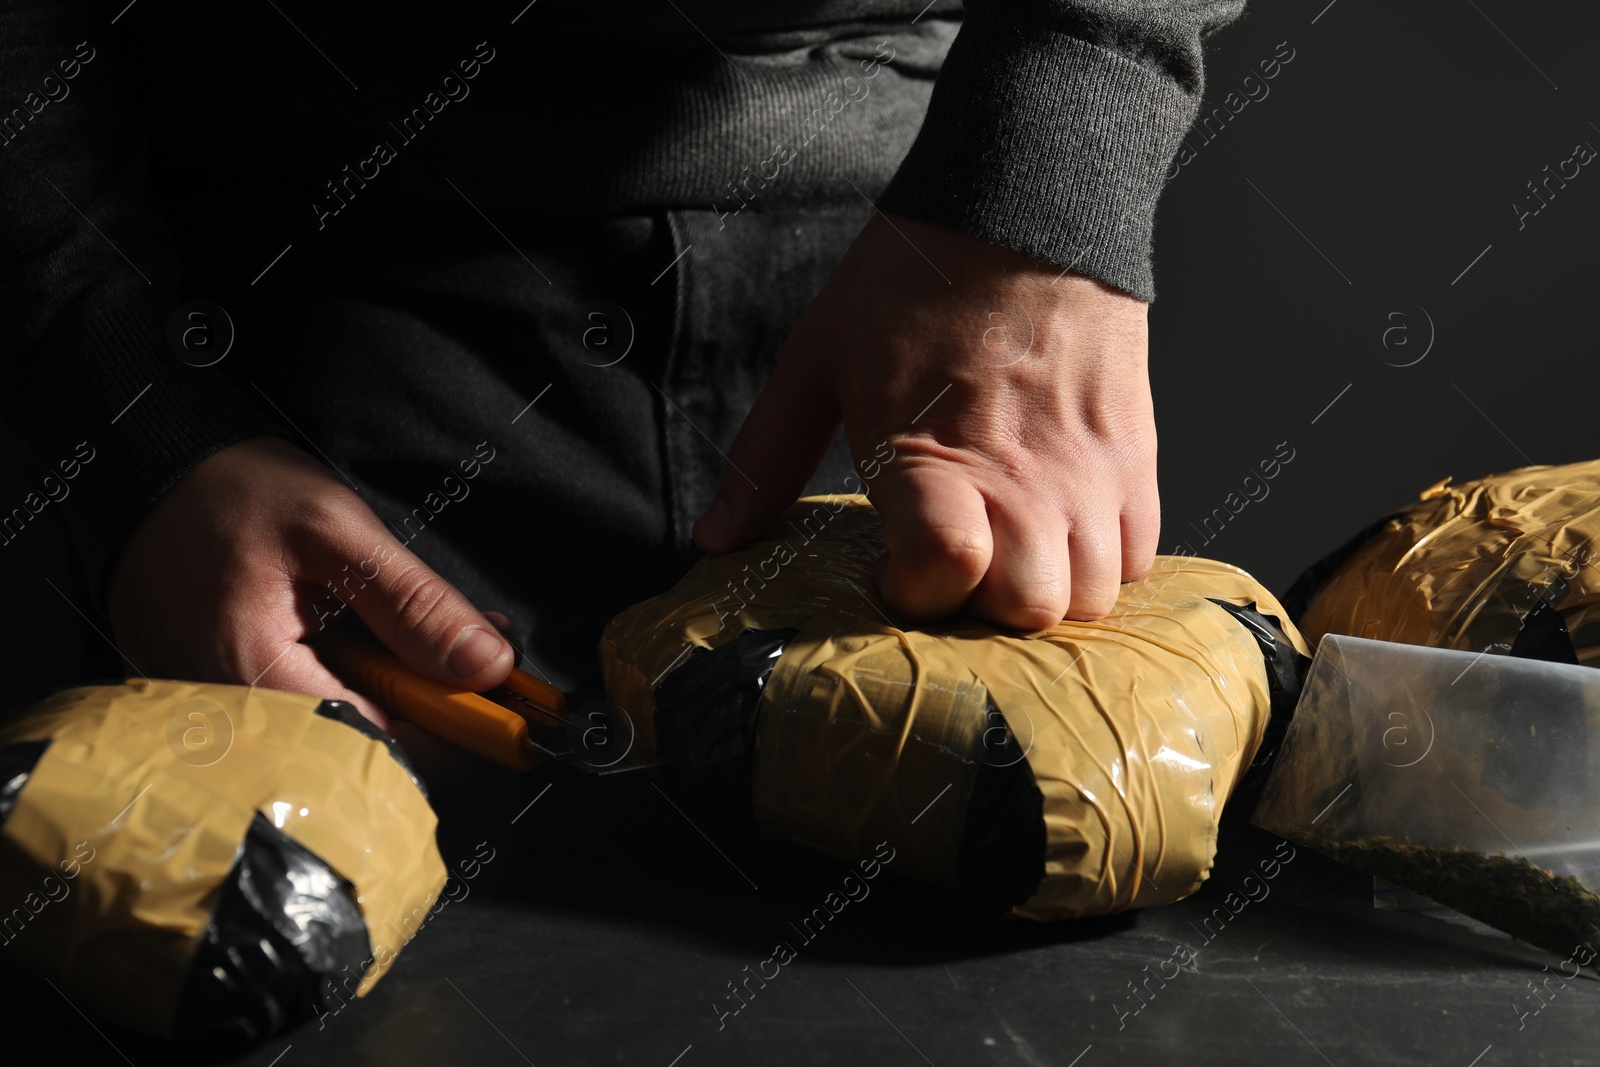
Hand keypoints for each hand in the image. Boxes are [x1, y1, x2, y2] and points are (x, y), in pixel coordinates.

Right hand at [107, 436, 515, 726]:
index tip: (502, 707)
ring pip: (341, 735)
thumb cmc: (230, 493)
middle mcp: (231, 720)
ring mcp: (222, 719)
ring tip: (419, 640)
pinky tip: (375, 645)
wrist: (147, 476)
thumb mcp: (335, 529)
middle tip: (468, 655)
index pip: (379, 750)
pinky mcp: (226, 708)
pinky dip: (359, 686)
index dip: (451, 733)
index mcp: (254, 679)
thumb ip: (414, 602)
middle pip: (362, 752)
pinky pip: (310, 715)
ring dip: (399, 694)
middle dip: (430, 709)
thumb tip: (488, 665)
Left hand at [692, 212, 1157, 629]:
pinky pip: (1139, 556)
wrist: (1028, 203)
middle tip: (954, 572)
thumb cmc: (915, 280)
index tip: (892, 576)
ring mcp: (1089, 473)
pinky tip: (1060, 535)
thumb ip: (767, 458)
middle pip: (1028, 610)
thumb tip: (716, 538)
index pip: (945, 573)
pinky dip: (1103, 566)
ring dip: (1045, 595)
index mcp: (931, 455)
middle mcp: (1022, 477)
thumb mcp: (817, 361)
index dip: (913, 596)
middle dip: (983, 613)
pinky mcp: (1135, 457)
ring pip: (1089, 596)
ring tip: (1008, 556)